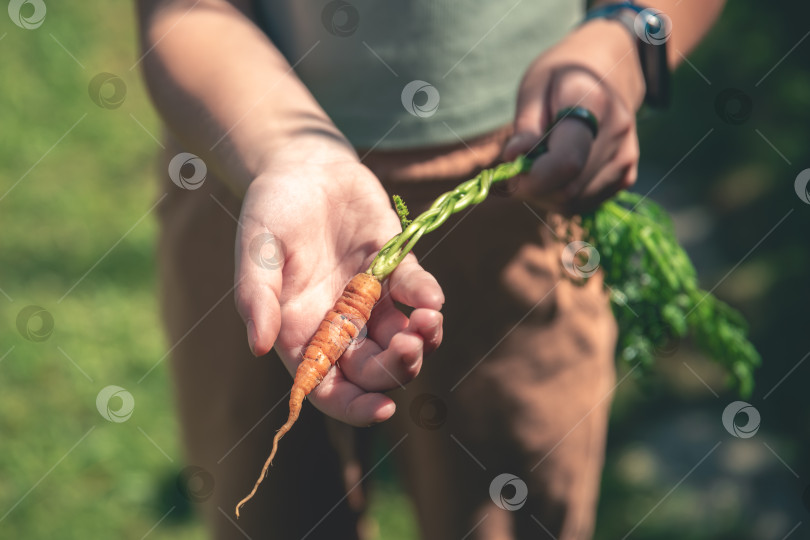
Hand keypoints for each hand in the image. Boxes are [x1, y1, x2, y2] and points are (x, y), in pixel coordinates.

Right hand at [234, 139, 443, 426]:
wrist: (302, 164)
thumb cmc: (270, 211)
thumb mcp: (256, 251)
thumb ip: (256, 297)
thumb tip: (259, 347)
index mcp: (302, 333)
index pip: (330, 389)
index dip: (356, 407)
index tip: (383, 410)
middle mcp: (339, 324)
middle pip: (374, 370)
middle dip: (396, 370)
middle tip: (408, 349)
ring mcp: (370, 298)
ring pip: (403, 339)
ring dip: (422, 342)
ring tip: (427, 324)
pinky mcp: (395, 267)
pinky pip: (416, 293)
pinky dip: (426, 298)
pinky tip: (430, 299)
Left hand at [502, 19, 645, 213]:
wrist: (610, 70)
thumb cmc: (562, 76)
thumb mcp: (535, 87)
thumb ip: (526, 126)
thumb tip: (513, 158)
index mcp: (594, 105)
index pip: (566, 162)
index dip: (532, 180)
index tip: (509, 174)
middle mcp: (617, 134)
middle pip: (567, 189)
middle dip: (534, 188)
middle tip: (520, 166)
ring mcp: (626, 158)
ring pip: (573, 202)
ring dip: (546, 193)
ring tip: (540, 163)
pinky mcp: (626, 175)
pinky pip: (584, 202)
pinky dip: (562, 195)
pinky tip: (558, 170)